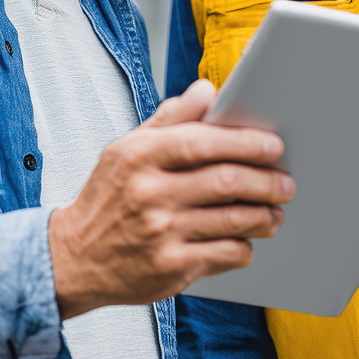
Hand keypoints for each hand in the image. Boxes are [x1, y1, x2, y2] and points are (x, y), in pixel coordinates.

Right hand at [48, 79, 293, 317]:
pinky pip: (225, 254)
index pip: (202, 142)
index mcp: (139, 157)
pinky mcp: (171, 269)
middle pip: (226, 182)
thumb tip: (206, 90)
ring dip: (264, 216)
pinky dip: (245, 247)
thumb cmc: (108, 198)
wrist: (74, 258)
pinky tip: (247, 240)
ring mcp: (160, 234)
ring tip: (274, 212)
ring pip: (233, 221)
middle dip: (266, 182)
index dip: (245, 142)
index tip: (273, 146)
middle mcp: (149, 194)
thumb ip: (170, 118)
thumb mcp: (127, 149)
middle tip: (285, 183)